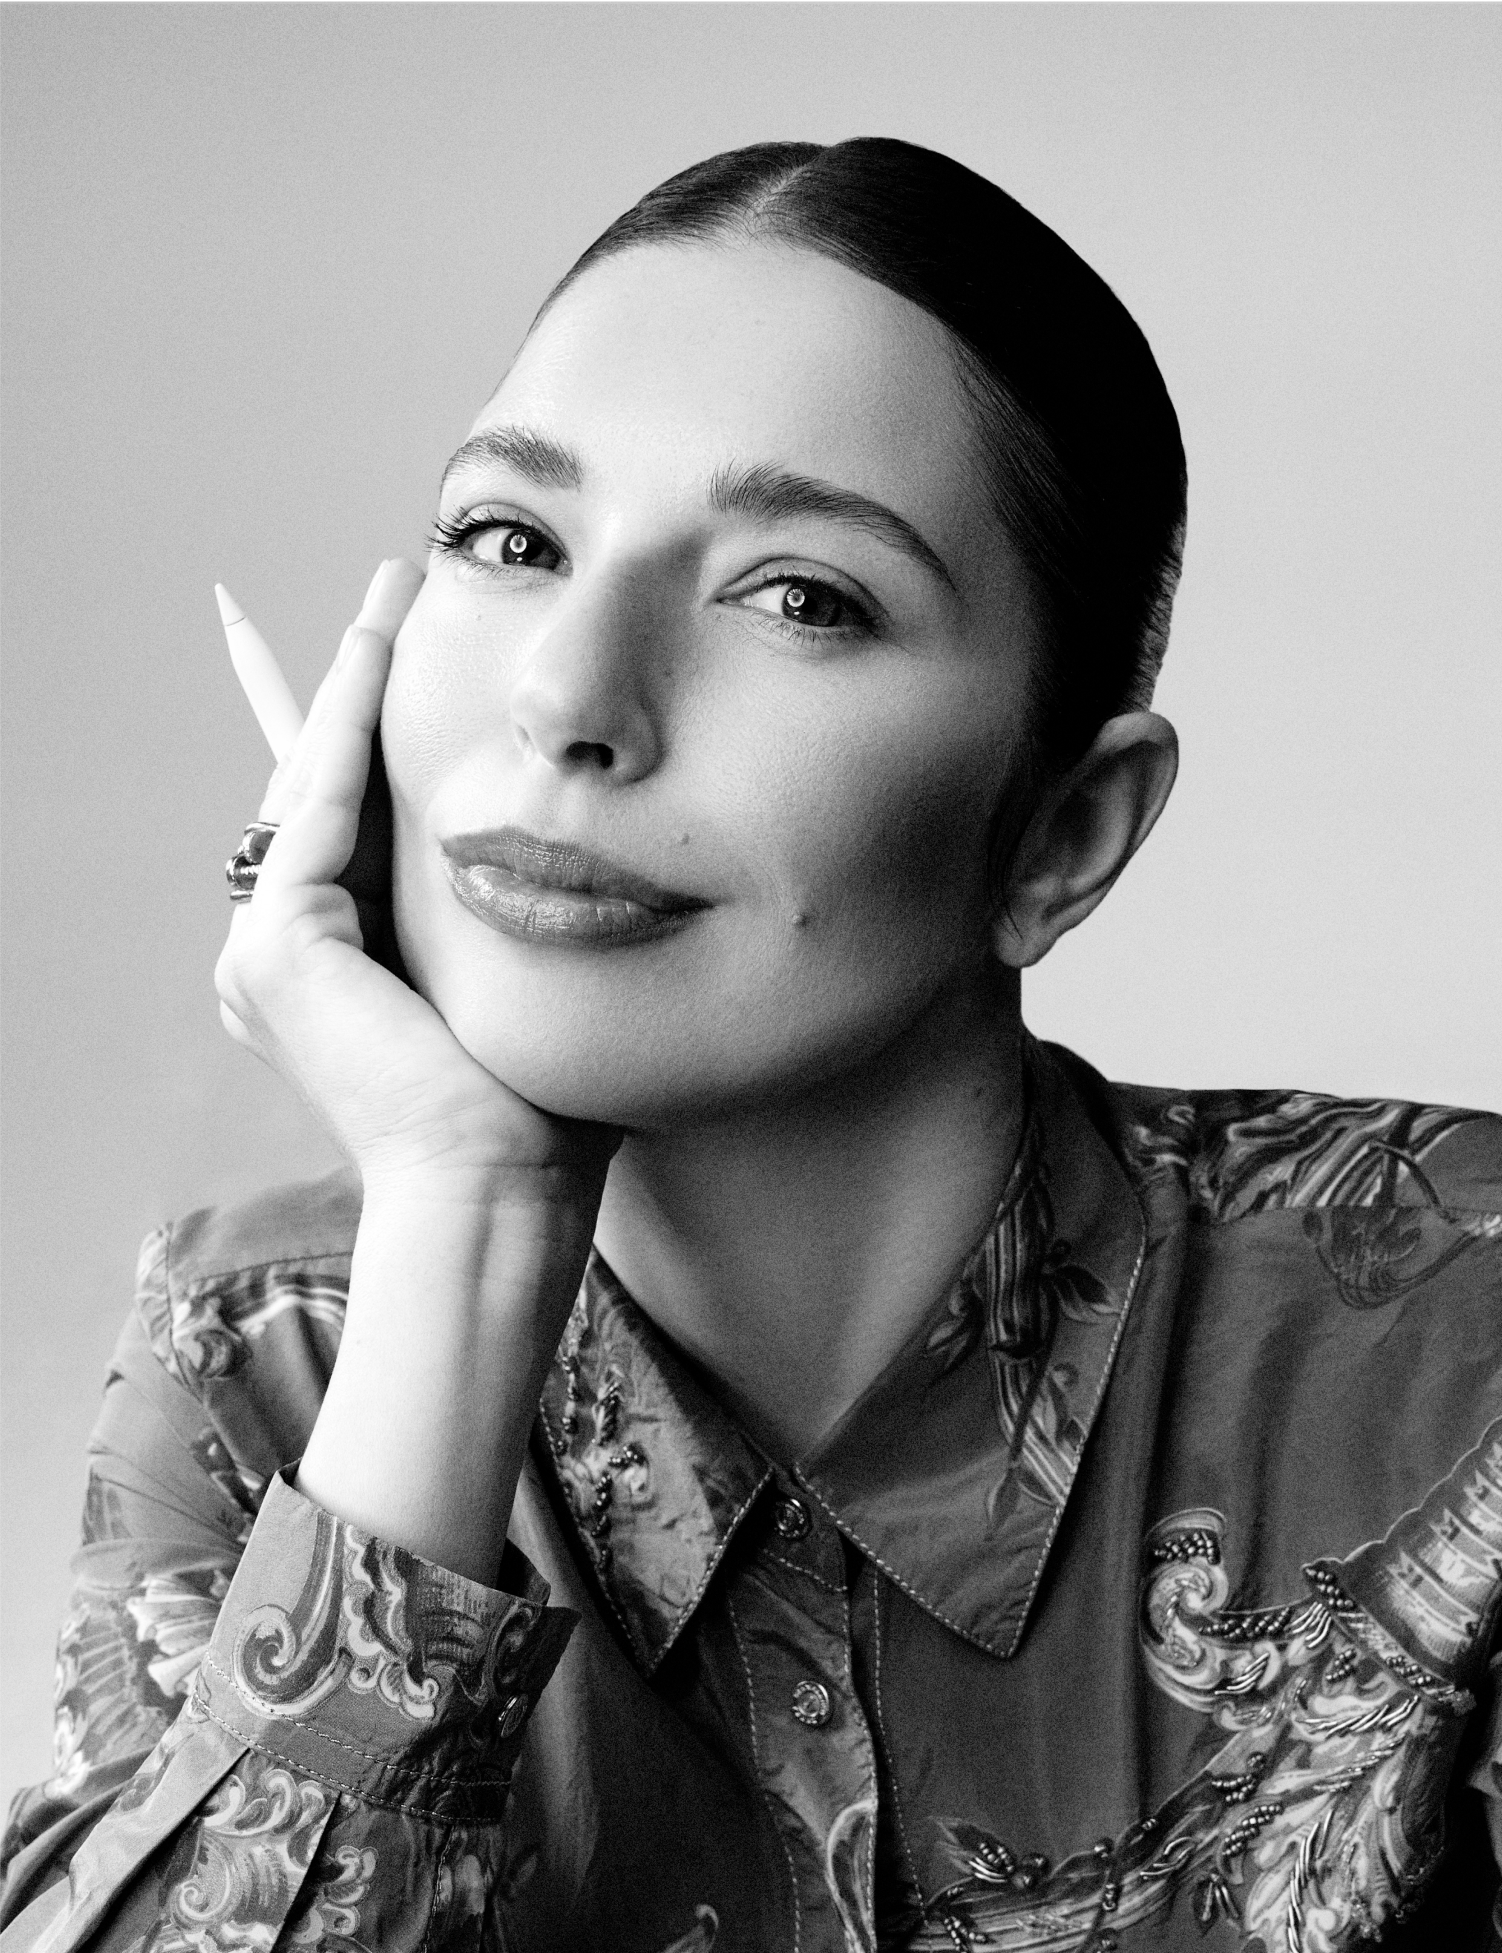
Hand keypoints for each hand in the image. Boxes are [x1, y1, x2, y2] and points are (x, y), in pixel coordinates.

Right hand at [213, 560, 617, 1580]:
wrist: (505, 1186)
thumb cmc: (546, 1111)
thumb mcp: (538, 985)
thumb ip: (534, 919)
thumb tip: (600, 861)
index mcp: (352, 965)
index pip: (355, 822)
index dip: (373, 733)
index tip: (409, 652)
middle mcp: (293, 953)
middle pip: (327, 783)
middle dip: (361, 685)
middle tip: (394, 588)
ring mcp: (270, 953)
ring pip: (318, 778)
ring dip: (357, 679)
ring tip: (393, 588)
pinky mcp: (277, 949)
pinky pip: (321, 805)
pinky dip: (349, 725)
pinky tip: (385, 646)